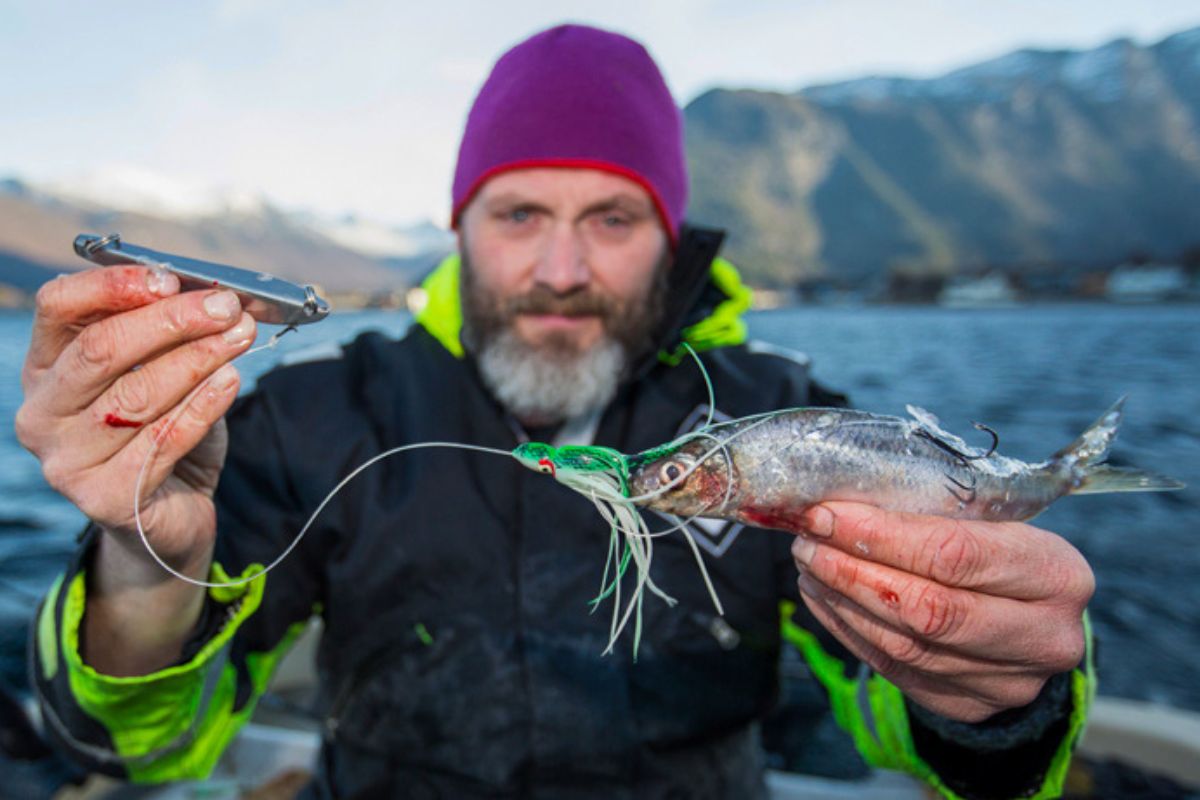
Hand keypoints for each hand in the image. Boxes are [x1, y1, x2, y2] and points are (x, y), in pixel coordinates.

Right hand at [15, 266, 255, 572]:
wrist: (171, 513)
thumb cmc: (163, 430)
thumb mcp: (160, 373)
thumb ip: (168, 336)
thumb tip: (212, 295)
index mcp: (45, 369)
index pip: (60, 307)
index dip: (115, 286)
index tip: (171, 278)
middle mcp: (42, 414)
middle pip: (101, 350)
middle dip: (172, 321)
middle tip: (226, 307)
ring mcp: (66, 461)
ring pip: (137, 395)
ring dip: (198, 358)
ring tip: (241, 337)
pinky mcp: (103, 499)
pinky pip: (163, 440)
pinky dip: (203, 405)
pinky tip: (231, 380)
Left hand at [791, 502, 1093, 722]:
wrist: (1035, 626)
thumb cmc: (1004, 557)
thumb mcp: (992, 523)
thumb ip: (931, 515)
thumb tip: (837, 505)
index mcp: (1057, 574)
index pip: (956, 554)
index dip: (883, 535)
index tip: (828, 514)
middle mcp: (1043, 637)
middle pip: (929, 609)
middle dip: (853, 571)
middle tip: (808, 542)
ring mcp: (1008, 682)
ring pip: (905, 644)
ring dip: (843, 600)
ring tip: (809, 564)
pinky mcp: (969, 706)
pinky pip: (894, 668)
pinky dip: (847, 628)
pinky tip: (822, 596)